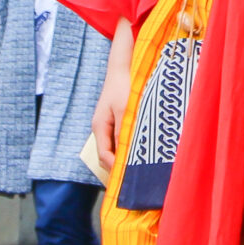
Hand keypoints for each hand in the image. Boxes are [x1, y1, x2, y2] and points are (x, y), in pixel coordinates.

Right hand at [92, 21, 134, 176]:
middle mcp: (102, 128)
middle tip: (138, 178)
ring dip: (127, 155)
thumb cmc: (124, 86)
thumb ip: (124, 132)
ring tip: (143, 167)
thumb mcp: (125, 109)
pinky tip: (144, 148)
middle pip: (109, 154)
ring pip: (116, 147)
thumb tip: (126, 154)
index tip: (130, 180)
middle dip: (121, 165)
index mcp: (99, 127)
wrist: (125, 64)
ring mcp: (109, 124)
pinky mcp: (118, 118)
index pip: (104, 157)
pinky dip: (130, 144)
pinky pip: (122, 137)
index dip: (116, 169)